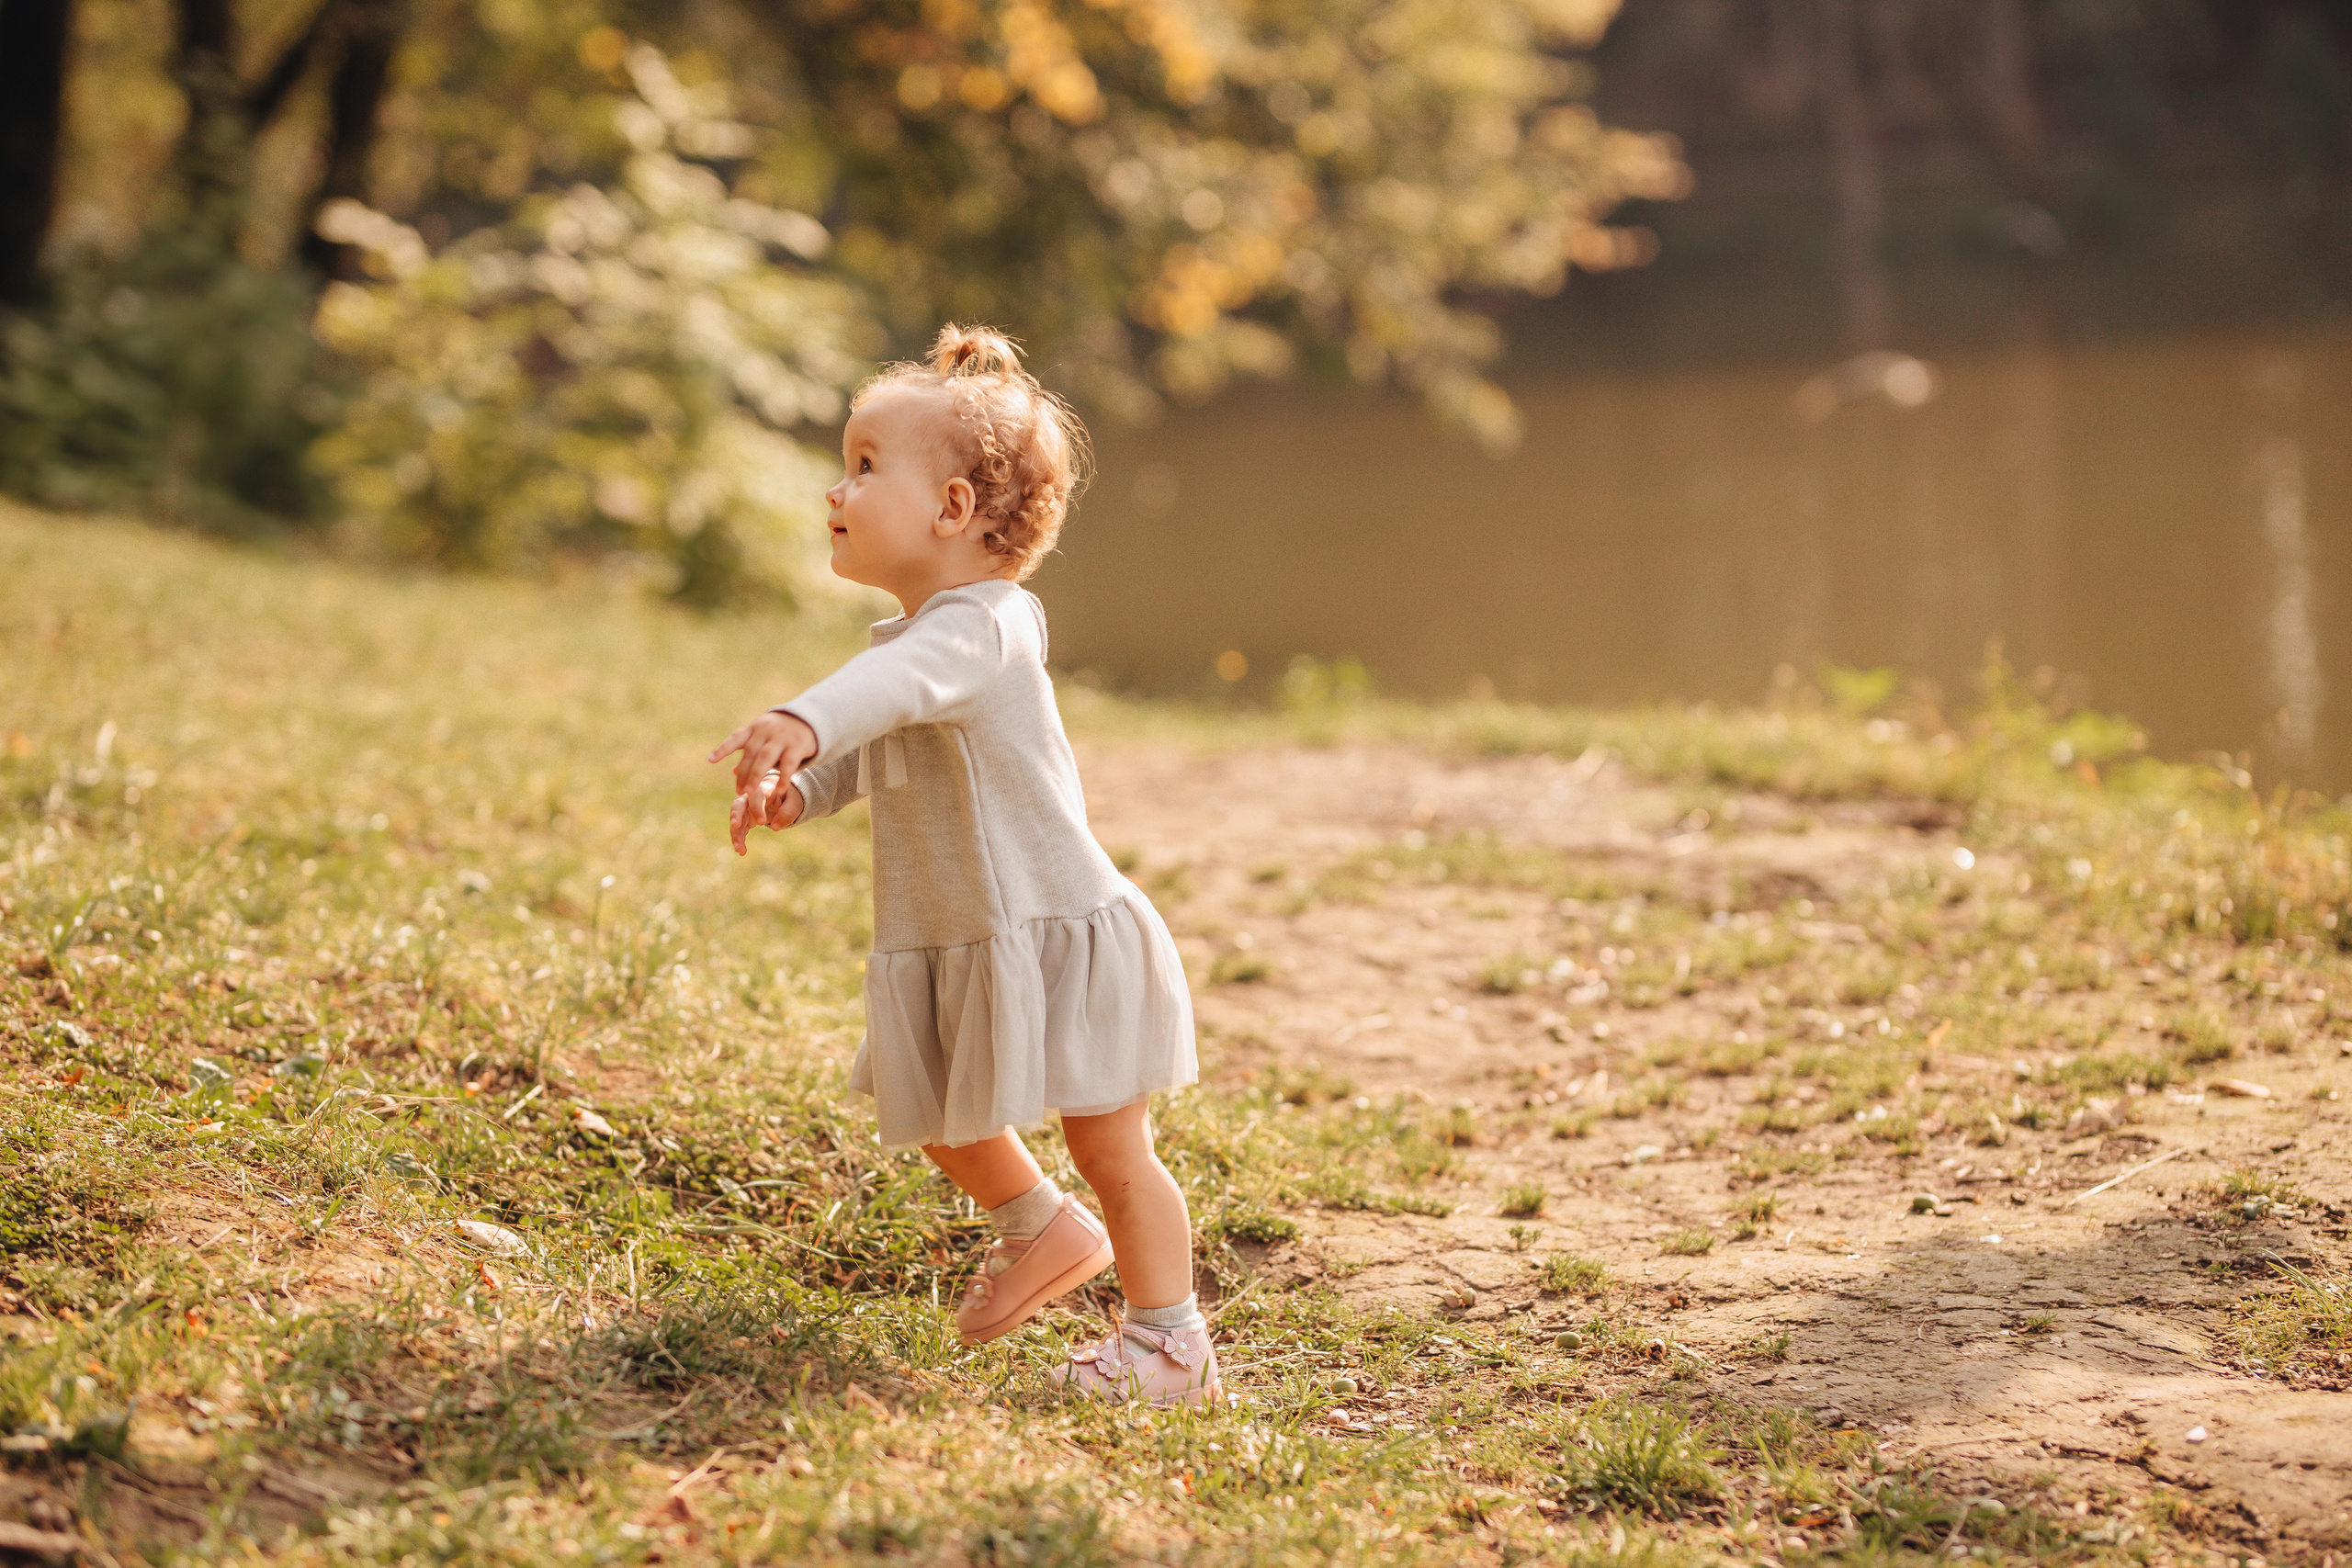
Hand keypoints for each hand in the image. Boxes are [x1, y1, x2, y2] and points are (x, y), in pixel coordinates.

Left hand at [709, 711, 817, 853]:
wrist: (809, 719)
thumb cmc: (780, 732)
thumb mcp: (763, 738)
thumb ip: (750, 753)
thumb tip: (735, 772)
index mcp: (755, 728)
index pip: (736, 738)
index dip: (723, 749)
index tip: (710, 760)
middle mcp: (766, 731)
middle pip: (751, 753)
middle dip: (743, 773)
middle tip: (738, 791)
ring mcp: (782, 738)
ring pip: (766, 758)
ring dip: (756, 776)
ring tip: (750, 793)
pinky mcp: (797, 745)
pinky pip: (789, 763)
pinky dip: (783, 777)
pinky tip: (779, 789)